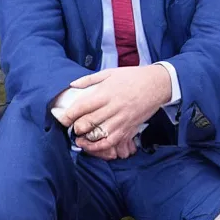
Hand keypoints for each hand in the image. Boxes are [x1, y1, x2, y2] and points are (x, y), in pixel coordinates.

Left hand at [54, 64, 171, 158]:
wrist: (156, 85)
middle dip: (76, 128)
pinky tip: (93, 144)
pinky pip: (111, 142)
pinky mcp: (127, 129)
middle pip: (87, 123)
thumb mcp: (109, 73)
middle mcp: (111, 108)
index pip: (81, 107)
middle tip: (73, 128)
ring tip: (80, 138)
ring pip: (97, 135)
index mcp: (105, 93)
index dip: (68, 116)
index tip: (62, 119)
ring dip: (85, 139)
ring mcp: (120, 120)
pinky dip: (99, 147)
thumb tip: (72, 85)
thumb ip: (88, 80)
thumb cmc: (132, 77)